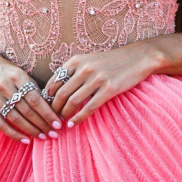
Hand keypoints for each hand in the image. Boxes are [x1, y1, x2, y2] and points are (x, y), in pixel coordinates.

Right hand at [0, 45, 62, 142]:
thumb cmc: (7, 70)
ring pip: (16, 119)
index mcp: (18, 75)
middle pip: (27, 110)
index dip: (48, 113)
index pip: (36, 99)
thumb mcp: (21, 72)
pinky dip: (14, 134)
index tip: (58, 123)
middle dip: (42, 124)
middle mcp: (5, 86)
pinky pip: (1, 124)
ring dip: (31, 130)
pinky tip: (25, 140)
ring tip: (43, 137)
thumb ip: (33, 88)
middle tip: (54, 134)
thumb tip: (50, 107)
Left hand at [43, 41, 160, 127]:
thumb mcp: (89, 60)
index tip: (45, 107)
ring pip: (72, 102)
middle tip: (51, 119)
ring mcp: (96, 79)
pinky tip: (73, 124)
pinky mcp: (108, 89)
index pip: (54, 81)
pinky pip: (89, 107)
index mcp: (77, 60)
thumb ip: (74, 71)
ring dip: (64, 115)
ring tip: (60, 123)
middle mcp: (84, 68)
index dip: (47, 97)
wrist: (137, 57)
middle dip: (53, 109)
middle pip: (61, 94)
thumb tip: (56, 90)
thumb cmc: (111, 61)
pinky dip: (78, 118)